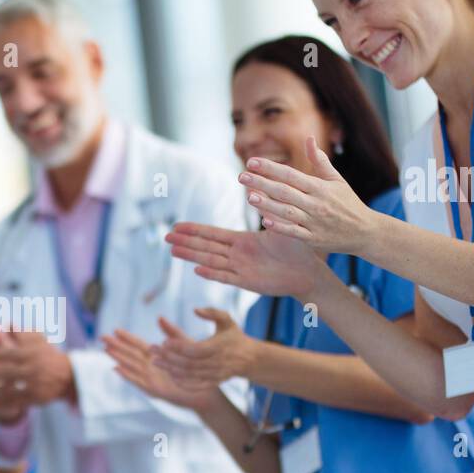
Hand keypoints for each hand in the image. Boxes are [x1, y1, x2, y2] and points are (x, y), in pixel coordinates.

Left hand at [0, 328, 74, 412]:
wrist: (69, 377)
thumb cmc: (49, 356)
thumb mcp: (38, 341)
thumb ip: (21, 333)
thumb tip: (7, 323)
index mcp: (31, 354)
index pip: (10, 354)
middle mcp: (32, 370)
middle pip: (7, 372)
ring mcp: (33, 386)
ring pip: (7, 390)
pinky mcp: (33, 399)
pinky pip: (12, 403)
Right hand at [101, 327, 221, 411]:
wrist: (206, 390)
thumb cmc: (196, 368)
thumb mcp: (184, 345)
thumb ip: (172, 332)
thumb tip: (159, 317)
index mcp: (157, 355)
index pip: (138, 344)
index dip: (126, 337)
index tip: (115, 330)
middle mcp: (151, 366)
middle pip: (130, 354)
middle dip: (116, 346)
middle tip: (102, 337)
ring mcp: (151, 378)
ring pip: (131, 366)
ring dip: (118, 358)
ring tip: (106, 350)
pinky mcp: (154, 389)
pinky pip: (138, 381)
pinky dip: (127, 375)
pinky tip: (117, 368)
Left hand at [151, 308, 257, 384]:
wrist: (249, 359)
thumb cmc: (234, 336)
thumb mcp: (227, 320)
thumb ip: (212, 312)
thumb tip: (195, 309)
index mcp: (219, 347)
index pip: (196, 350)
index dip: (179, 347)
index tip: (164, 341)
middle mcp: (217, 363)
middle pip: (189, 363)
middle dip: (168, 358)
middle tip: (152, 350)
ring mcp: (215, 375)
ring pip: (189, 375)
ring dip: (171, 369)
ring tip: (155, 361)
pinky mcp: (213, 383)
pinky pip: (195, 386)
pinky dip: (181, 382)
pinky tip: (169, 374)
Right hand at [167, 221, 323, 298]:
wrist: (309, 271)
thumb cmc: (297, 248)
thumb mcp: (281, 223)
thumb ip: (267, 209)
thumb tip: (256, 190)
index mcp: (243, 241)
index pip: (213, 234)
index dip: (194, 230)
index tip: (177, 225)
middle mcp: (237, 255)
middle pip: (205, 247)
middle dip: (185, 242)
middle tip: (165, 237)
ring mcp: (240, 269)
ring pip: (210, 261)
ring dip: (191, 256)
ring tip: (172, 251)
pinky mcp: (248, 282)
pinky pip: (226, 277)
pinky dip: (212, 273)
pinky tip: (197, 269)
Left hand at [237, 136, 378, 252]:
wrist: (365, 232)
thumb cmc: (348, 203)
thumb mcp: (337, 180)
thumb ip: (320, 161)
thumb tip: (309, 138)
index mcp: (320, 187)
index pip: (290, 174)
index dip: (270, 167)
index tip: (251, 161)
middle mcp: (316, 203)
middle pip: (284, 191)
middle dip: (261, 183)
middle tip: (241, 176)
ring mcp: (314, 222)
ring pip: (286, 211)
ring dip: (267, 204)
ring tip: (249, 196)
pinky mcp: (313, 239)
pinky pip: (294, 232)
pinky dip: (280, 227)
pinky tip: (264, 221)